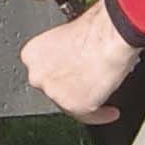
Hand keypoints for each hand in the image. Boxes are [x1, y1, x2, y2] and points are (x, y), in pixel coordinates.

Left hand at [22, 3, 141, 123]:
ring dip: (86, 98)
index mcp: (32, 53)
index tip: (73, 71)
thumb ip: (64, 48)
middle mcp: (38, 75)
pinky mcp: (75, 106)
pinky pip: (89, 116)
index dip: (62, 70)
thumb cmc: (96, 28)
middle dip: (71, 86)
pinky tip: (110, 112)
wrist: (112, 37)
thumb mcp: (69, 31)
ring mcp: (55, 93)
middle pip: (55, 87)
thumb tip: (74, 54)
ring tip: (104, 91)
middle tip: (90, 80)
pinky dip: (100, 115)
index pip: (45, 69)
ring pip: (70, 102)